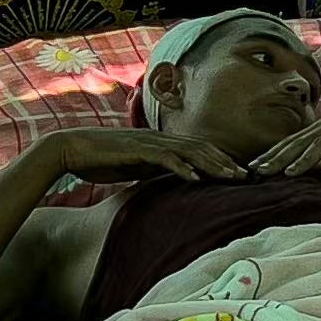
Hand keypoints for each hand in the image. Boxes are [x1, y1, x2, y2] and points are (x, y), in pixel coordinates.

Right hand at [24, 126, 249, 185]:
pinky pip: (163, 158)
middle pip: (201, 148)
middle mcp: (159, 139)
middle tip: (249, 176)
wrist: (71, 149)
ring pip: (189, 151)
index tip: (240, 174)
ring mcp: (149, 143)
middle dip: (226, 162)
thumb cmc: (101, 160)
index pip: (198, 151)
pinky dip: (181, 166)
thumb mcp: (134, 168)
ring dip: (212, 163)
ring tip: (232, 176)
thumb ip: (153, 171)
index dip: (221, 161)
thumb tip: (171, 181)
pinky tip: (195, 177)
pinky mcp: (136, 150)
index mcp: (160, 144)